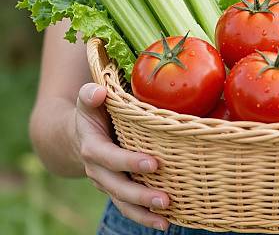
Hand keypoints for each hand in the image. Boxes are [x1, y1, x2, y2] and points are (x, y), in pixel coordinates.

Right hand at [75, 83, 169, 230]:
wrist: (76, 135)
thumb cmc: (91, 112)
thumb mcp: (87, 101)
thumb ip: (90, 95)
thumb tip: (98, 92)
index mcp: (92, 147)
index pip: (109, 158)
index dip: (129, 162)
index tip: (154, 163)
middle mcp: (98, 170)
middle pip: (118, 187)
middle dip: (141, 195)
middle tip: (166, 199)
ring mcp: (106, 182)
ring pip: (123, 202)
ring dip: (144, 213)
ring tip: (166, 221)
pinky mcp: (116, 188)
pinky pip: (128, 207)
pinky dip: (144, 217)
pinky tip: (165, 223)